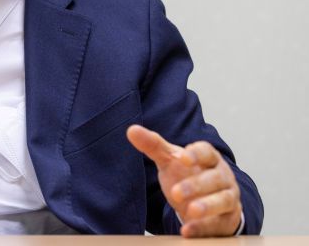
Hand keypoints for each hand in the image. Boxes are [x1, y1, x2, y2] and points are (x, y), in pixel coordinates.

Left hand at [126, 124, 241, 237]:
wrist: (208, 201)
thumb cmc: (188, 174)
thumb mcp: (170, 160)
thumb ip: (153, 145)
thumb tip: (131, 130)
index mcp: (209, 158)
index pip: (207, 152)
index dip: (196, 154)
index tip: (182, 158)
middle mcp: (223, 177)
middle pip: (214, 179)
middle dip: (196, 185)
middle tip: (176, 193)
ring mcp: (228, 198)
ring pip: (223, 200)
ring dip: (207, 206)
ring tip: (190, 211)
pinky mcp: (227, 220)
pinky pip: (218, 224)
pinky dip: (203, 228)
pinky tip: (187, 231)